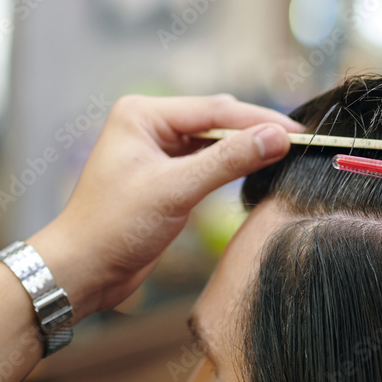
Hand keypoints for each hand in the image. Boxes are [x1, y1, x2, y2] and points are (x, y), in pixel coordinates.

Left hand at [29, 94, 302, 320]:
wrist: (83, 271)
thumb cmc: (113, 227)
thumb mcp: (176, 190)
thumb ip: (228, 160)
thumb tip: (276, 138)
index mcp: (142, 114)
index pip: (214, 109)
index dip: (259, 120)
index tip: (297, 131)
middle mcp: (149, 126)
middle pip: (216, 121)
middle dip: (255, 131)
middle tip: (299, 143)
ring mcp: (157, 152)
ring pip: (214, 143)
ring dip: (245, 150)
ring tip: (285, 156)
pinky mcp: (165, 178)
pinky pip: (207, 164)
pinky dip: (232, 168)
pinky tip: (256, 172)